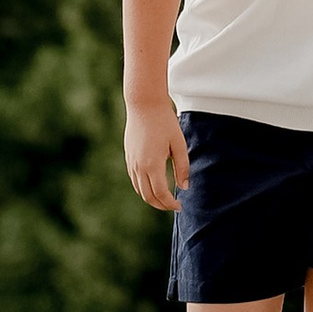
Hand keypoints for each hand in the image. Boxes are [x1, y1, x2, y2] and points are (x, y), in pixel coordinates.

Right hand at [124, 96, 186, 211]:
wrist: (144, 105)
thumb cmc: (164, 122)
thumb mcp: (179, 144)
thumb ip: (182, 167)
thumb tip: (184, 187)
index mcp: (152, 164)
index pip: (160, 193)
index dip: (170, 203)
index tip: (180, 206)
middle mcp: (138, 167)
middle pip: (147, 196)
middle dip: (161, 205)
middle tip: (173, 206)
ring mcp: (131, 163)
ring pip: (139, 190)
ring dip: (151, 198)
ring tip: (165, 199)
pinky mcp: (128, 157)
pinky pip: (134, 180)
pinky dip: (143, 188)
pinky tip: (154, 186)